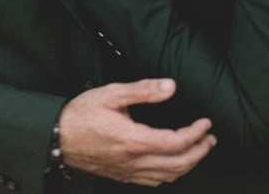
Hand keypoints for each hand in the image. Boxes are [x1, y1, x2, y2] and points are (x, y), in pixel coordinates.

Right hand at [59, 78, 215, 184]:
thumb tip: (170, 87)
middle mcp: (133, 160)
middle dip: (200, 151)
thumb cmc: (82, 114)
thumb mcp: (112, 93)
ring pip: (168, 176)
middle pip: (178, 164)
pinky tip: (174, 165)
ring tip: (200, 150)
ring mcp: (128, 172)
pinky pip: (154, 181)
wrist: (58, 138)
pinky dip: (171, 174)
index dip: (196, 134)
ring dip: (189, 164)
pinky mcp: (122, 176)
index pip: (176, 142)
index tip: (206, 123)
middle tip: (210, 138)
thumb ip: (143, 90)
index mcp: (133, 139)